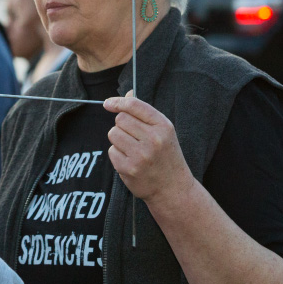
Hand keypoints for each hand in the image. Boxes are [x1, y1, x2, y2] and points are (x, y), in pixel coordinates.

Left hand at [103, 91, 194, 209]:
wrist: (173, 189)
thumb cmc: (166, 155)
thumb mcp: (163, 131)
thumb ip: (144, 112)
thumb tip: (127, 94)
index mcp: (163, 126)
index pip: (135, 105)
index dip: (119, 102)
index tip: (108, 103)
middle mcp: (153, 140)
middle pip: (121, 118)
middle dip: (122, 125)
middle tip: (133, 136)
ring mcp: (141, 155)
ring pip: (113, 133)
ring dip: (118, 139)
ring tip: (132, 148)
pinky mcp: (129, 169)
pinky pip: (112, 151)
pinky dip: (117, 154)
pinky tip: (130, 160)